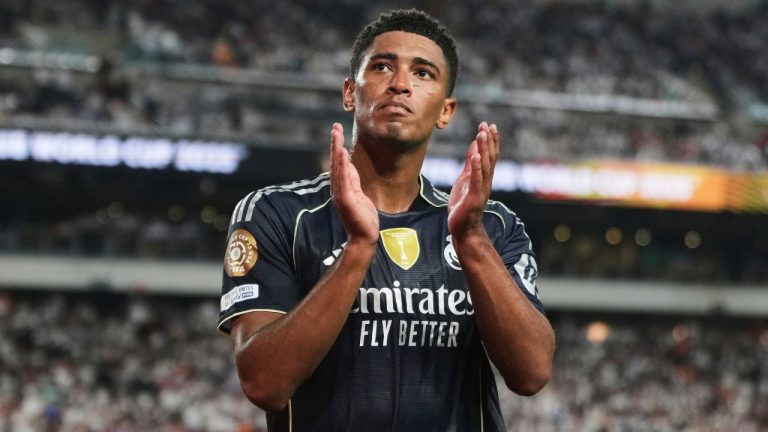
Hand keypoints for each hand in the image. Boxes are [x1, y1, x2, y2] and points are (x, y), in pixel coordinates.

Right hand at [330, 123, 378, 245]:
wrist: (364, 237)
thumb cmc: (363, 219)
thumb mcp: (360, 194)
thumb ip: (353, 181)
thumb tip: (350, 165)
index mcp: (342, 187)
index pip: (339, 163)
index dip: (337, 147)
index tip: (337, 131)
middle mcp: (338, 188)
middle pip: (335, 162)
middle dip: (335, 143)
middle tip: (335, 126)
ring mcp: (340, 194)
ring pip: (337, 168)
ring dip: (336, 149)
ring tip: (336, 133)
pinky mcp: (345, 200)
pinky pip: (343, 179)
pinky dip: (342, 165)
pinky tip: (342, 153)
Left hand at [447, 122, 498, 239]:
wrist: (463, 229)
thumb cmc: (463, 205)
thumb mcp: (465, 180)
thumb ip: (471, 165)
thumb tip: (475, 147)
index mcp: (484, 177)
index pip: (489, 155)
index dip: (490, 140)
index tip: (487, 125)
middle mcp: (486, 182)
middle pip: (490, 158)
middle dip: (488, 141)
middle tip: (487, 125)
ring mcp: (481, 189)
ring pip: (485, 166)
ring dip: (484, 149)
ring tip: (482, 134)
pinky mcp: (473, 197)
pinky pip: (476, 180)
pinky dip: (476, 168)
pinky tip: (475, 156)